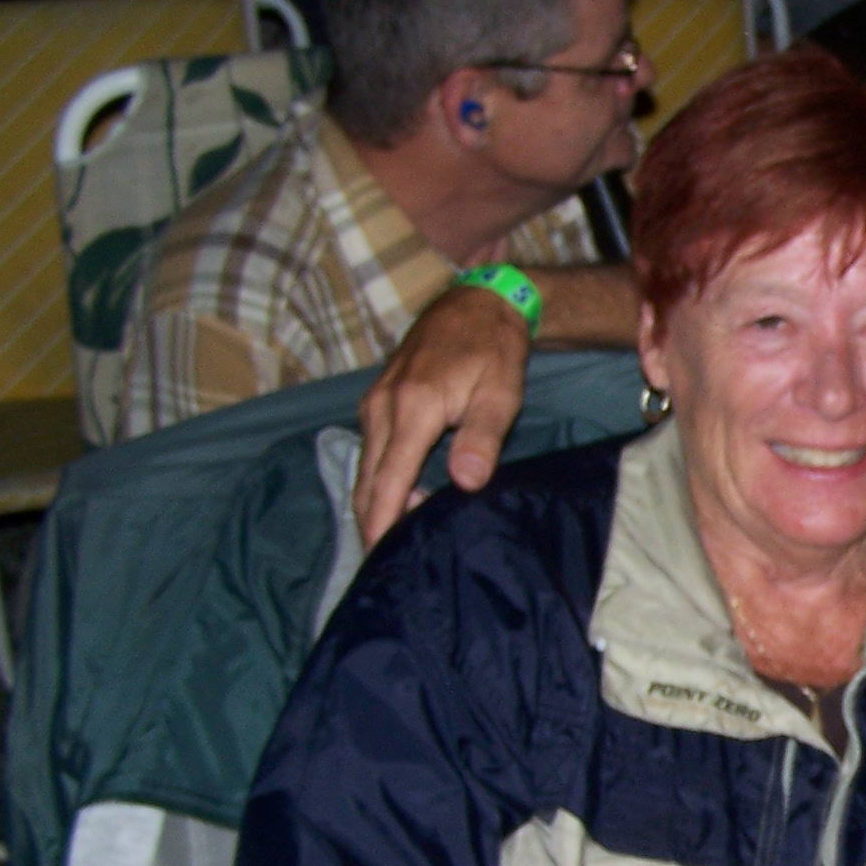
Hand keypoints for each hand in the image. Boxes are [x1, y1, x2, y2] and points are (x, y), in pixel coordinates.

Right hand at [352, 285, 532, 546]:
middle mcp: (381, 407)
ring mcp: (373, 402)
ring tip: (402, 536)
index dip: (383, 525)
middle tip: (393, 562)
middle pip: (367, 482)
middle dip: (374, 524)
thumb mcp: (500, 395)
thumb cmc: (493, 351)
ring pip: (365, 468)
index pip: (387, 482)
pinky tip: (405, 496)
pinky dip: (380, 479)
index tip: (384, 560)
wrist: (477, 303)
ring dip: (378, 503)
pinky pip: (370, 450)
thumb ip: (482, 440)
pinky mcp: (376, 400)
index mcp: (411, 409)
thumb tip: (464, 483)